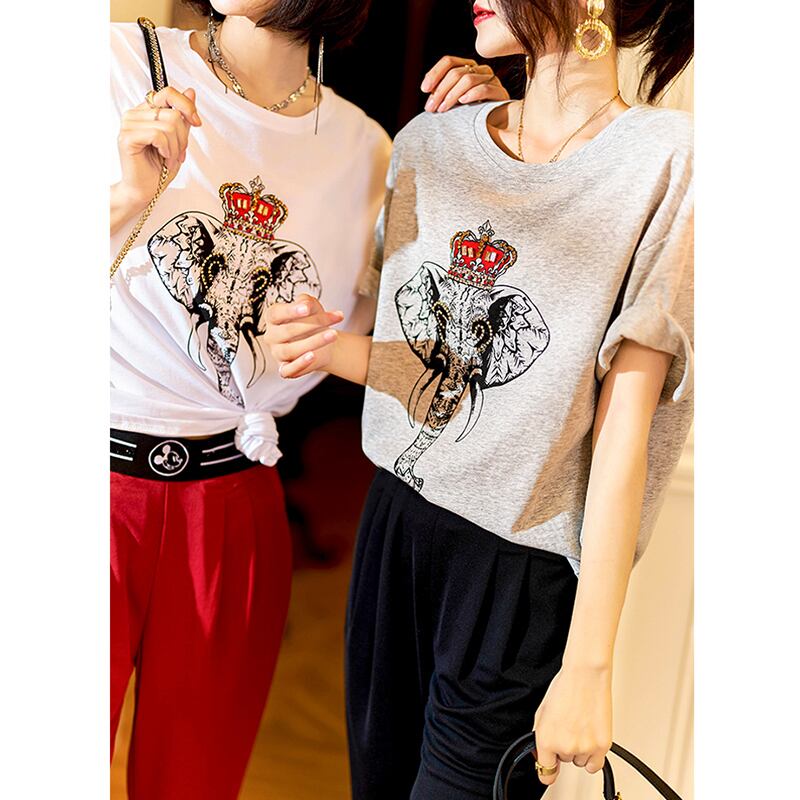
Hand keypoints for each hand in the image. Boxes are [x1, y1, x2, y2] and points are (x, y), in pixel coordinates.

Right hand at [116, 86, 201, 212]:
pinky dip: (168, 150)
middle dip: (183, 137)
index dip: (186, 106)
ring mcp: (128, 124)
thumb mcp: (178, 140)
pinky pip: (159, 136)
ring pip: (168, 125)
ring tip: (170, 159)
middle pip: (173, 113)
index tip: (196, 122)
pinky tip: (163, 159)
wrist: (144, 190)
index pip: (168, 93)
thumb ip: (183, 117)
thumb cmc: (158, 169)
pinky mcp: (127, 137)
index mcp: (145, 111)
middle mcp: (134, 114)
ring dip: (176, 148)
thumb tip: (190, 92)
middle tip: (177, 153)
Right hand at [265, 294, 344, 378]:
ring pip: (290, 350)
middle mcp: (272, 336)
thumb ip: (306, 302)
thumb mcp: (312, 307)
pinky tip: (313, 355)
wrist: (324, 343)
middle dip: (312, 324)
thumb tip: (305, 304)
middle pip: (287, 331)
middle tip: (334, 319)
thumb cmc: (313, 322)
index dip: (291, 311)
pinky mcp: (285, 369)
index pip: (276, 313)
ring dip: (313, 342)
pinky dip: (300, 363)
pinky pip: (288, 370)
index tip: (307, 308)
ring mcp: (277, 353)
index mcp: (273, 318)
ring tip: (332, 335)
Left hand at [420, 55, 508, 112]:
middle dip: (440, 91)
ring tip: (442, 109)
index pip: (449, 62)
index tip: (424, 89)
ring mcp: (492, 80)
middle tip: (430, 108)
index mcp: (468, 67)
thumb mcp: (454, 102)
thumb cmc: (471, 116)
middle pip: (456, 72)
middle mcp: (480, 70)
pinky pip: (484, 88)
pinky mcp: (501, 93)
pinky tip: (462, 102)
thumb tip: (426, 88)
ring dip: (451, 95)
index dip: (434, 73)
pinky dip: (471, 94)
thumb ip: (443, 93)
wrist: (497, 130)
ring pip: (468, 80)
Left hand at [532, 664, 612, 786]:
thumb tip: (541, 755)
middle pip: (565, 761)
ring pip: (581, 762)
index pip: (546, 772)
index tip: (549, 772)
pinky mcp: (602, 747)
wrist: (586, 677)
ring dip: (581, 750)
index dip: (547, 771)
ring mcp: (585, 748)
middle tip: (569, 727)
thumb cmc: (565, 689)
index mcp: (546, 740)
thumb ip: (540, 738)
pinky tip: (591, 738)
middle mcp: (565, 747)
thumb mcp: (542, 713)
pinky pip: (596, 764)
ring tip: (581, 727)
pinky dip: (594, 756)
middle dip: (565, 747)